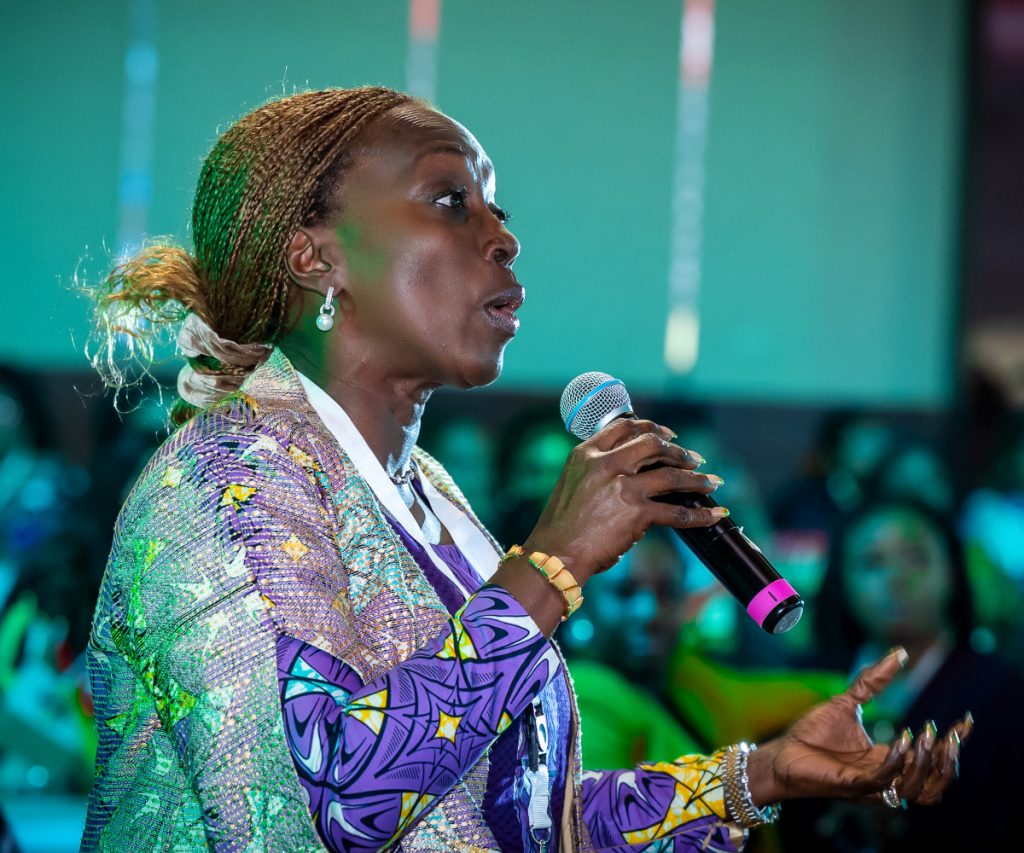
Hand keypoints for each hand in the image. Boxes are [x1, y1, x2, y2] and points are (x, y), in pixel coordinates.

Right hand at [522, 418, 725, 580]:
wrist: (555, 554)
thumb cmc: (562, 526)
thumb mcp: (573, 484)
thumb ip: (598, 471)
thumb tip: (633, 472)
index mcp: (586, 454)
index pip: (624, 428)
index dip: (651, 428)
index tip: (668, 435)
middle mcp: (605, 464)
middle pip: (652, 445)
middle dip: (678, 451)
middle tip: (694, 459)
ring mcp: (622, 487)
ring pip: (671, 475)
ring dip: (696, 479)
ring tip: (712, 483)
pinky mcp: (636, 513)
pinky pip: (676, 512)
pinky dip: (700, 514)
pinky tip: (714, 514)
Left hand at [747, 648, 971, 806]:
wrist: (780, 752)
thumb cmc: (811, 733)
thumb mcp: (847, 702)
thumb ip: (873, 681)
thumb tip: (899, 653)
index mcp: (889, 762)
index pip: (933, 761)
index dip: (954, 745)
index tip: (966, 721)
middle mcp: (885, 779)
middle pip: (935, 785)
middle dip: (948, 762)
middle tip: (949, 734)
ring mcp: (870, 786)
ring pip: (918, 791)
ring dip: (928, 765)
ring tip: (928, 736)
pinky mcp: (851, 785)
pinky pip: (883, 782)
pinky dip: (897, 763)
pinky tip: (903, 741)